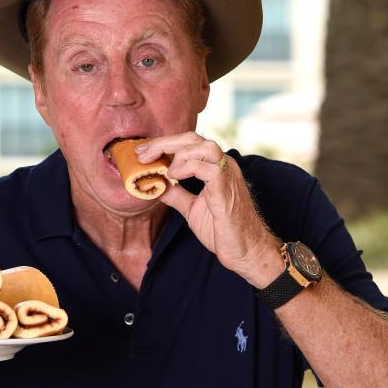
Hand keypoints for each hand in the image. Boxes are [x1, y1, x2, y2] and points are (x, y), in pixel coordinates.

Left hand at [136, 133, 279, 284]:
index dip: (163, 144)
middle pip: (192, 138)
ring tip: (164, 171)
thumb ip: (176, 194)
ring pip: (204, 145)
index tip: (142, 152)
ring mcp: (227, 175)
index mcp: (215, 167)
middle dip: (163, 143)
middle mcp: (223, 165)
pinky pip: (208, 167)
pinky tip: (175, 178)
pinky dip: (187, 168)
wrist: (245, 250)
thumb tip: (155, 185)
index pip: (188, 143)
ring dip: (177, 153)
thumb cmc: (223, 230)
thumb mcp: (192, 208)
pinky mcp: (227, 189)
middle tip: (142, 154)